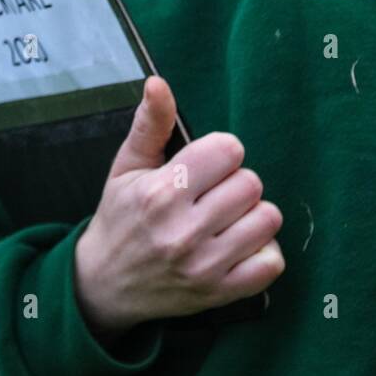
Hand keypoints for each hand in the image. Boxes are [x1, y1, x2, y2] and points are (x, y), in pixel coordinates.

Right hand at [74, 76, 284, 341]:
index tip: (205, 166)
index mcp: (160, 193)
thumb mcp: (127, 167)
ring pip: (267, 218)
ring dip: (252, 215)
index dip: (221, 152)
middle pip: (251, 183)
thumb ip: (150, 123)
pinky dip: (263, 251)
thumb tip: (158, 83)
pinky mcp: (219, 293)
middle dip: (235, 182)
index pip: (229, 150)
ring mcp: (203, 267)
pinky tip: (238, 246)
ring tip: (226, 219)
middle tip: (212, 195)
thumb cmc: (121, 217)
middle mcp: (182, 232)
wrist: (104, 285)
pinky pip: (271, 263)